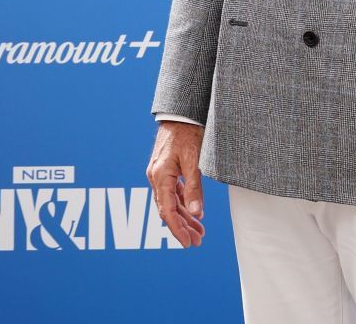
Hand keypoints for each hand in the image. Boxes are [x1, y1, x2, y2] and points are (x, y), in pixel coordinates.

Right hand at [146, 122, 207, 247]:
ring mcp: (160, 173)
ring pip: (171, 202)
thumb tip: (198, 214)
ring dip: (185, 217)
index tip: (188, 243)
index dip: (177, 229)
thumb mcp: (193, 161)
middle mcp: (156, 177)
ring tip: (199, 231)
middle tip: (197, 241)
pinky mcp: (166, 169)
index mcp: (160, 176)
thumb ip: (194, 188)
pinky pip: (173, 192)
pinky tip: (194, 212)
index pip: (167, 212)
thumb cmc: (187, 133)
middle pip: (168, 210)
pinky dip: (183, 203)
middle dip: (183, 227)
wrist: (180, 112)